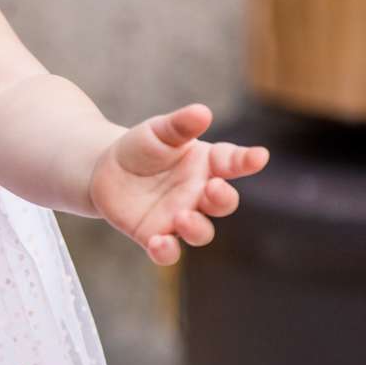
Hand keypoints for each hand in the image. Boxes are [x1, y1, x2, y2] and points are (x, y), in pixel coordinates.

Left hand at [90, 104, 268, 265]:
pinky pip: (168, 252)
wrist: (106, 170)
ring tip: (182, 216)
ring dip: (197, 228)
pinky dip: (166, 251)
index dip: (246, 160)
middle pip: (223, 203)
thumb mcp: (158, 131)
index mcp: (206, 164)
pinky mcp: (154, 236)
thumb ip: (179, 125)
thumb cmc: (142, 147)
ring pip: (201, 232)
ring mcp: (179, 217)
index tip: (259, 156)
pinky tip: (159, 243)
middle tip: (212, 187)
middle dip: (223, 198)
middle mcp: (198, 194)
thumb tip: (202, 112)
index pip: (232, 162)